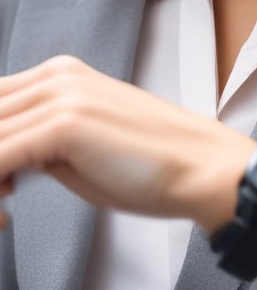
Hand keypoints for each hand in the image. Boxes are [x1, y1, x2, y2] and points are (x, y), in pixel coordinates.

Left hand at [0, 55, 252, 231]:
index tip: (1, 185)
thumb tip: (6, 160)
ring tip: (2, 212)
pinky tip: (5, 213)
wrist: (203, 168)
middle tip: (0, 202)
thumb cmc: (151, 166)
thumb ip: (40, 144)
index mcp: (59, 75)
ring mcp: (59, 97)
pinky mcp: (64, 124)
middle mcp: (55, 77)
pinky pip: (1, 154)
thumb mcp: (81, 147)